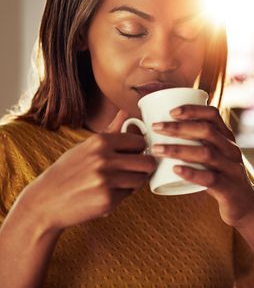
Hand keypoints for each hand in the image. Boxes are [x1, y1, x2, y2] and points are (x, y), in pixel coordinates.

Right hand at [19, 110, 156, 232]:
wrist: (47, 200)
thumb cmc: (68, 170)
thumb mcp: (86, 146)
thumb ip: (111, 131)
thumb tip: (126, 112)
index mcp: (100, 141)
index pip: (140, 142)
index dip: (140, 149)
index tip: (135, 154)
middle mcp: (104, 158)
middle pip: (147, 162)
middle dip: (145, 167)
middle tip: (136, 170)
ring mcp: (106, 180)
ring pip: (141, 179)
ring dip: (134, 181)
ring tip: (120, 181)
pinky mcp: (107, 200)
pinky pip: (128, 195)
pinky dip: (122, 195)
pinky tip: (108, 193)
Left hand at [151, 105, 253, 227]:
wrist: (245, 205)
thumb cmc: (219, 176)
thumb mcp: (212, 155)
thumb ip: (194, 143)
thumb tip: (159, 132)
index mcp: (226, 137)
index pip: (212, 115)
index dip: (192, 110)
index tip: (170, 112)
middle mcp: (231, 149)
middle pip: (206, 131)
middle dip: (179, 127)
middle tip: (156, 127)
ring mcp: (232, 168)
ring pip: (206, 153)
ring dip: (178, 149)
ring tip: (156, 149)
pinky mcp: (229, 188)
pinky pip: (210, 178)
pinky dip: (192, 173)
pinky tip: (175, 170)